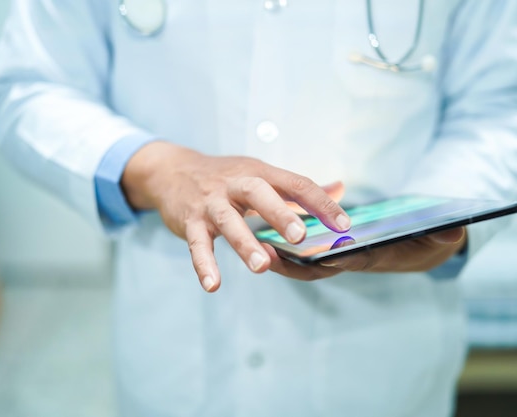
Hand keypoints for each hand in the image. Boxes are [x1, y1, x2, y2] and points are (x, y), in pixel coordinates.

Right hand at [120, 141, 350, 291]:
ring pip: (228, 221)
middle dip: (280, 214)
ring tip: (261, 266)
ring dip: (244, 243)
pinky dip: (204, 264)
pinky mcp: (190, 222)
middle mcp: (235, 184)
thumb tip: (340, 190)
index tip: (343, 224)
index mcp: (259, 172)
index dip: (320, 203)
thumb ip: (299, 188)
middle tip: (300, 237)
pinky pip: (197, 244)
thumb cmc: (226, 178)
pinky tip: (213, 285)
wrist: (173, 171)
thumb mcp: (261, 174)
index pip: (295, 183)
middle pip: (259, 193)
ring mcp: (211, 203)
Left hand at [264, 227, 466, 279]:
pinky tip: (265, 233)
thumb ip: (445, 234)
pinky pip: (304, 252)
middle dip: (294, 265)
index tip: (315, 256)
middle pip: (319, 268)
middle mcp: (354, 260)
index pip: (354, 261)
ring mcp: (342, 256)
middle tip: (267, 255)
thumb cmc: (430, 240)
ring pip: (305, 263)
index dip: (336, 259)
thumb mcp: (441, 237)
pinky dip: (285, 248)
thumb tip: (455, 230)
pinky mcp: (333, 248)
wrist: (423, 246)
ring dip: (282, 258)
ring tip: (256, 246)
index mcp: (377, 257)